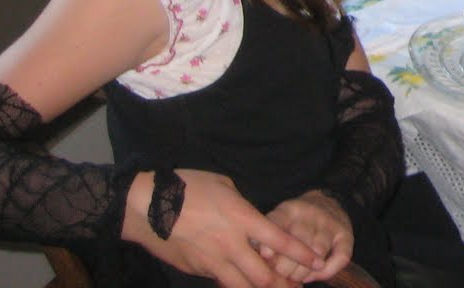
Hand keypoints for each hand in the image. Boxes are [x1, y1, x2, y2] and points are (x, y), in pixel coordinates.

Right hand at [124, 169, 320, 287]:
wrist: (146, 206)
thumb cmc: (188, 186)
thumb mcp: (226, 187)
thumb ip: (244, 209)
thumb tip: (253, 223)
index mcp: (241, 219)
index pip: (279, 241)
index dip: (301, 254)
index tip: (317, 261)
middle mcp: (230, 245)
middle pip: (263, 276)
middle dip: (284, 284)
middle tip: (298, 286)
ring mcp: (211, 261)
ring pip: (242, 287)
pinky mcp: (196, 270)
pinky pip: (221, 281)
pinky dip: (235, 283)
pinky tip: (242, 283)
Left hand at [262, 191, 353, 282]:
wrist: (328, 201)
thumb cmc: (295, 220)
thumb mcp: (279, 219)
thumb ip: (266, 236)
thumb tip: (254, 259)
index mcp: (291, 209)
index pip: (280, 223)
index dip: (272, 242)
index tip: (266, 257)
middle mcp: (312, 214)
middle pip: (300, 240)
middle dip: (286, 265)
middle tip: (279, 275)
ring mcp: (331, 225)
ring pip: (317, 251)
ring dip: (303, 271)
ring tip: (294, 278)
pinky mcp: (346, 236)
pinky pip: (341, 257)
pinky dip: (326, 271)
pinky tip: (314, 275)